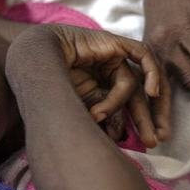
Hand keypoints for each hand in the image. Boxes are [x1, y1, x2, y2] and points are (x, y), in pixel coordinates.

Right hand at [46, 25, 170, 146]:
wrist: (34, 61)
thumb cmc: (51, 87)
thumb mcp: (82, 107)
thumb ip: (101, 117)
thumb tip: (119, 137)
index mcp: (99, 88)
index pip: (128, 106)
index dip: (141, 124)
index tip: (149, 145)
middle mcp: (108, 74)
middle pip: (137, 97)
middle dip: (148, 120)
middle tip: (155, 141)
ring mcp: (112, 58)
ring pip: (135, 84)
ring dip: (140, 110)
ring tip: (138, 131)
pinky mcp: (115, 43)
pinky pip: (142, 56)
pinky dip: (152, 73)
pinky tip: (151, 92)